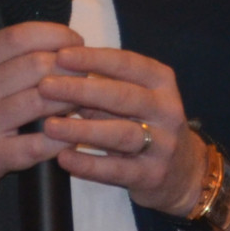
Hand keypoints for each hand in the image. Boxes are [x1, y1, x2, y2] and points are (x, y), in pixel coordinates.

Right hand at [0, 22, 78, 230]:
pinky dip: (59, 141)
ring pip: (40, 101)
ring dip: (72, 102)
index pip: (18, 36)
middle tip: (90, 77)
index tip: (75, 42)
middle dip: (73, 69)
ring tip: (87, 106)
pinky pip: (34, 146)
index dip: (54, 34)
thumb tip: (41, 50)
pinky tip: (71, 139)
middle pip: (36, 65)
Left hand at [36, 46, 206, 212]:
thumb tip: (58, 74)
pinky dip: (88, 165)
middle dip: (81, 90)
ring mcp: (163, 145)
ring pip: (121, 134)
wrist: (183, 173)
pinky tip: (63, 158)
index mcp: (161, 83)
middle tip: (45, 87)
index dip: (93, 58)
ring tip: (50, 126)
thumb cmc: (146, 125)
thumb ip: (101, 89)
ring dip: (82, 129)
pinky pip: (117, 170)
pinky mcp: (152, 176)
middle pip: (122, 96)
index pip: (127, 63)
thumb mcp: (132, 100)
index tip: (61, 54)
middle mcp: (166, 110)